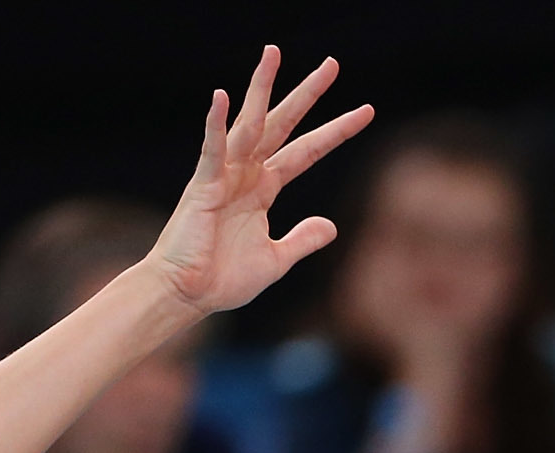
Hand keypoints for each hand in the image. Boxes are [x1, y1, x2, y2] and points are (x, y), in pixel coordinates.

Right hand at [145, 49, 372, 319]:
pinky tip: (221, 97)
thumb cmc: (223, 279)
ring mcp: (224, 174)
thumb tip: (332, 225)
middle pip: (283, 124)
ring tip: (273, 54)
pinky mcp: (203, 185)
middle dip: (308, 95)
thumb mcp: (276, 260)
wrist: (188, 295)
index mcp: (264, 188)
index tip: (366, 111)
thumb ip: (303, 240)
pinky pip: (211, 149)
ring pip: (248, 124)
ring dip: (261, 89)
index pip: (308, 151)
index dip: (336, 132)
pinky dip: (215, 124)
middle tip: (332, 64)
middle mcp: (247, 173)